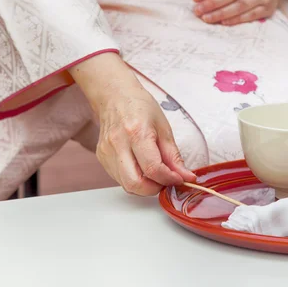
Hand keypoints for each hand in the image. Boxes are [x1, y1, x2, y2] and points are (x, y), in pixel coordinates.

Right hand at [69, 52, 195, 195]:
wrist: (116, 96)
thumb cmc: (141, 107)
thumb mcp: (164, 128)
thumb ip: (174, 156)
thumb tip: (185, 176)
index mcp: (136, 132)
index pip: (152, 168)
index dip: (169, 179)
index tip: (179, 178)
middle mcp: (118, 144)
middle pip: (135, 183)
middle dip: (154, 189)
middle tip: (165, 181)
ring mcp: (106, 152)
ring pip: (126, 185)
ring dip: (145, 187)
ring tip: (155, 174)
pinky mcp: (101, 157)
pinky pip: (119, 179)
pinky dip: (134, 180)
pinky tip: (141, 168)